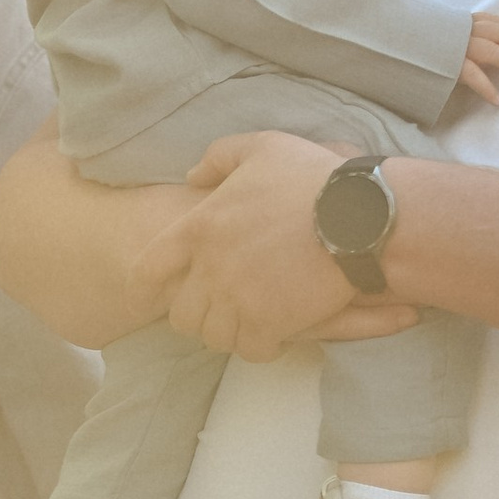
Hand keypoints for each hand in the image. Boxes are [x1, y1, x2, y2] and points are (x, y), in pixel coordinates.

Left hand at [131, 129, 422, 360]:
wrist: (359, 215)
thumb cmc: (312, 177)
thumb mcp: (261, 147)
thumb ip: (219, 157)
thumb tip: (191, 174)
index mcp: (199, 228)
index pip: (147, 270)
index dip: (139, 293)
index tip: (141, 304)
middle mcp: (210, 268)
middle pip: (182, 315)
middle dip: (196, 317)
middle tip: (216, 313)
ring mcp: (238, 299)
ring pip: (215, 337)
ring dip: (229, 333)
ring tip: (247, 325)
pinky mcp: (270, 323)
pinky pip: (251, 350)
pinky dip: (260, 347)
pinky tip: (275, 337)